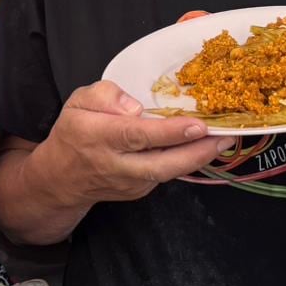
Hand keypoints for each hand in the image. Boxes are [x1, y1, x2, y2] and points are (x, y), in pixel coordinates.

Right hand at [32, 81, 232, 206]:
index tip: (196, 125)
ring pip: (168, 172)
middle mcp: (114, 163)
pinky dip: (186, 161)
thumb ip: (104, 94)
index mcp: (96, 136)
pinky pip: (166, 174)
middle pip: (160, 163)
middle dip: (195, 152)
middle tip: (224, 137)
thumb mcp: (77, 102)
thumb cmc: (73, 132)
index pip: (135, 135)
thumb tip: (135, 106)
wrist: (61, 178)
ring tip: (224, 140)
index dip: (167, 132)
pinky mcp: (139, 191)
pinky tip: (203, 146)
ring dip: (198, 158)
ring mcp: (129, 182)